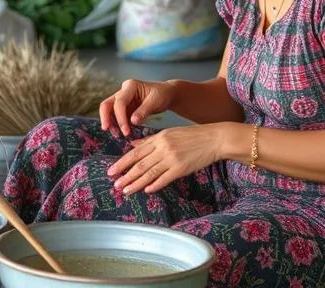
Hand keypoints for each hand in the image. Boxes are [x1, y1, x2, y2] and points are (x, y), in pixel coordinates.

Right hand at [99, 79, 175, 136]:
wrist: (166, 94)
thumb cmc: (162, 94)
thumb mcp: (156, 101)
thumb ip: (143, 111)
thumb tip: (132, 121)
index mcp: (131, 86)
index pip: (120, 102)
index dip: (120, 117)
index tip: (125, 131)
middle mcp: (123, 91)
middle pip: (107, 103)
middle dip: (105, 117)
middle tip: (106, 129)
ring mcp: (122, 99)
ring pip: (109, 110)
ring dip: (111, 123)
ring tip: (117, 135)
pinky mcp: (124, 107)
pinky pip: (116, 116)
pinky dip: (117, 124)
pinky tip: (121, 133)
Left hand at [106, 124, 224, 194]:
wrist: (213, 139)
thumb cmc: (192, 136)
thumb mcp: (169, 133)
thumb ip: (150, 140)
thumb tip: (132, 145)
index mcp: (158, 138)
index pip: (135, 153)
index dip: (122, 163)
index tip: (111, 171)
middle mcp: (162, 148)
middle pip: (139, 164)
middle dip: (125, 175)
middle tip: (114, 185)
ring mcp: (171, 159)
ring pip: (149, 173)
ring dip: (135, 183)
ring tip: (125, 191)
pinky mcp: (181, 169)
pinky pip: (164, 178)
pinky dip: (154, 185)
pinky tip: (146, 190)